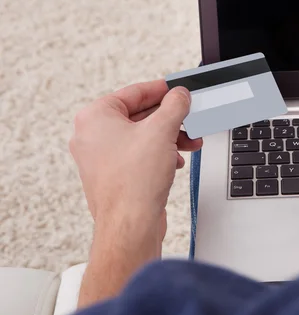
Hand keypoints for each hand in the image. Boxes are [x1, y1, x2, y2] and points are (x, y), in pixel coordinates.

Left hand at [69, 80, 202, 246]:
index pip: (134, 93)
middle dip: (170, 119)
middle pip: (138, 116)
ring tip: (189, 143)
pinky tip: (175, 161)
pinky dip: (158, 154)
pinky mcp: (112, 176)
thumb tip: (179, 95)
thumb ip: (174, 106)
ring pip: (140, 137)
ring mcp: (100, 158)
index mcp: (95, 117)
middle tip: (189, 118)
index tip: (177, 90)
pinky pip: (138, 155)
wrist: (130, 225)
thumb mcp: (162, 131)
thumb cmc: (134, 182)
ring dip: (168, 138)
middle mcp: (92, 136)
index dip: (161, 90)